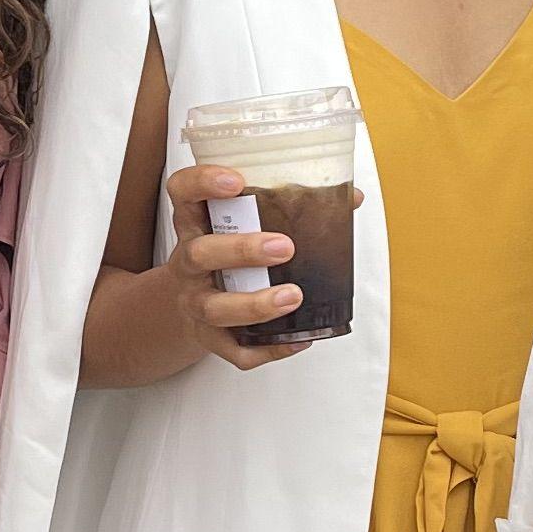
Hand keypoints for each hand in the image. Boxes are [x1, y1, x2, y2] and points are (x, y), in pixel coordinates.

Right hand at [156, 163, 317, 370]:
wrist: (185, 306)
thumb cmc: (225, 256)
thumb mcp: (240, 226)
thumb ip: (288, 206)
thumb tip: (349, 196)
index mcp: (196, 224)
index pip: (183, 193)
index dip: (202, 183)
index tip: (236, 181)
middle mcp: (189, 262)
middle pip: (200, 254)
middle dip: (241, 250)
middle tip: (284, 247)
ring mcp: (195, 302)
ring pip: (214, 308)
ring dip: (254, 304)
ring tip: (293, 296)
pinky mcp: (209, 338)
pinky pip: (234, 349)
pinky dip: (268, 349)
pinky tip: (299, 339)